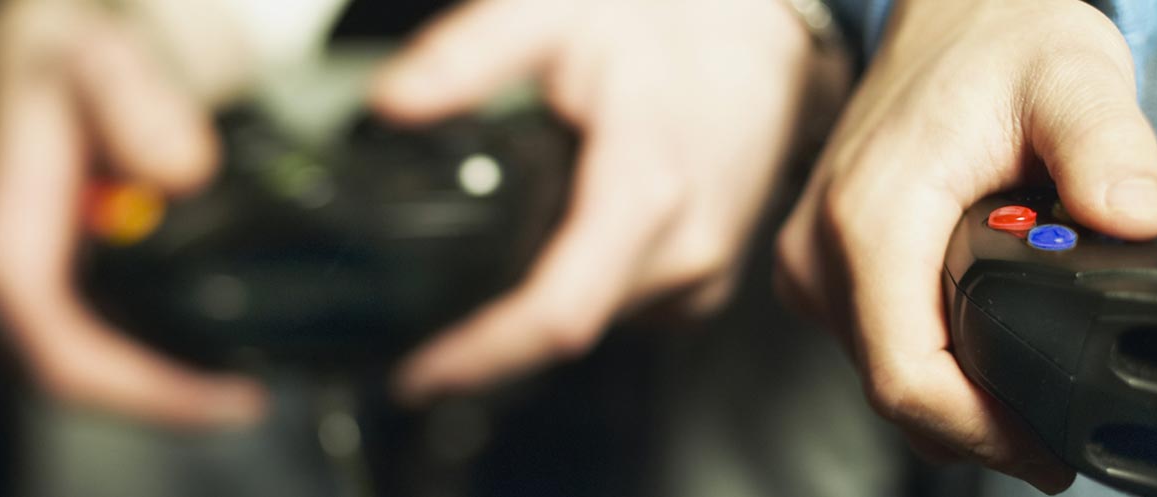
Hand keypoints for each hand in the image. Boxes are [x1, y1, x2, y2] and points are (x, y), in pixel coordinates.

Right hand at [0, 0, 261, 427]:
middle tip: (254, 390)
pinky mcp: (48, 301)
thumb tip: (181, 173)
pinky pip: (102, 349)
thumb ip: (138, 107)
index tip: (230, 397)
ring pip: (98, 373)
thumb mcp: (98, 61)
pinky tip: (217, 347)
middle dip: (172, 396)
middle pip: (89, 382)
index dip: (152, 392)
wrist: (34, 63)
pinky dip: (160, 354)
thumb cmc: (61, 66)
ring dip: (170, 379)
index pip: (68, 359)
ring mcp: (19, 304)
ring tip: (245, 371)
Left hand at [372, 0, 836, 402]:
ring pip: (595, 320)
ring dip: (539, 302)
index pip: (557, 313)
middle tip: (430, 308)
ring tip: (509, 239)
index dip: (481, 357)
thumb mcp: (555, 15)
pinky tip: (568, 231)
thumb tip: (393, 103)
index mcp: (645, 189)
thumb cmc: (673, 22)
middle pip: (565, 324)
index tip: (419, 374)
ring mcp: (704, 270)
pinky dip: (582, 286)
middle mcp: (685, 246)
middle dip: (492, 330)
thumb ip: (471, 56)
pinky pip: (627, 308)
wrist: (763, 36)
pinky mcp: (709, 279)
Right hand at [774, 0, 1156, 490]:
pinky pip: (879, 344)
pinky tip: (992, 344)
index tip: (1051, 452)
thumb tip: (1134, 217)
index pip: (908, 379)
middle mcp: (823, 249)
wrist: (954, 9)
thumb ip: (1107, 145)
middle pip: (898, 391)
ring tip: (1037, 384)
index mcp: (872, 218)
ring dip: (960, 396)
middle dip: (982, 425)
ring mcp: (815, 263)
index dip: (984, 434)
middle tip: (1063, 433)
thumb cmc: (1004, 37)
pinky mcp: (824, 268)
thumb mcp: (1073, 74)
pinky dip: (937, 360)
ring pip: (887, 374)